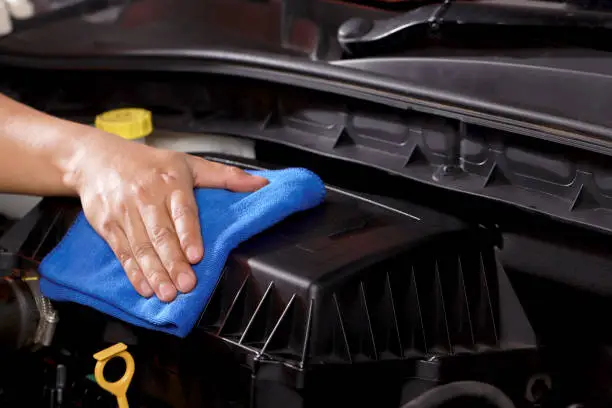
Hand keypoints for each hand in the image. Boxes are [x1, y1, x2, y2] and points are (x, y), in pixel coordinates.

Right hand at [65, 131, 267, 301]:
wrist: (96, 159)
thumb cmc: (149, 163)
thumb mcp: (188, 163)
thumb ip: (225, 176)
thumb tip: (261, 184)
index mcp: (171, 182)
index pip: (182, 212)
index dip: (188, 234)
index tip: (196, 255)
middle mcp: (146, 198)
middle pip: (161, 235)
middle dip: (173, 263)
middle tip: (185, 285)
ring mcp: (125, 213)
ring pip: (142, 247)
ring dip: (154, 273)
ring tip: (167, 293)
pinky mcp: (108, 226)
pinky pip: (122, 252)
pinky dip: (133, 272)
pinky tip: (143, 287)